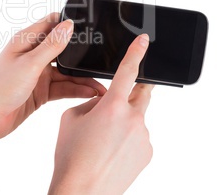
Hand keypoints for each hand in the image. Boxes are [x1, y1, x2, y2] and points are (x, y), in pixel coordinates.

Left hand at [0, 12, 105, 143]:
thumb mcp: (29, 64)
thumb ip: (51, 46)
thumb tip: (68, 25)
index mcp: (26, 41)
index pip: (51, 24)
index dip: (69, 24)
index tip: (90, 27)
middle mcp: (32, 55)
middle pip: (62, 50)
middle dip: (80, 55)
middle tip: (100, 60)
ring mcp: (37, 74)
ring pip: (65, 72)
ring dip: (81, 78)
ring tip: (100, 85)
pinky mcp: (40, 91)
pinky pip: (62, 88)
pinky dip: (75, 90)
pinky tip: (89, 93)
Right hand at [48, 34, 153, 194]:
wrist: (82, 190)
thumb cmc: (72, 155)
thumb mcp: (71, 118)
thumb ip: (90, 101)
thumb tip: (102, 101)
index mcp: (112, 106)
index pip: (127, 71)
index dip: (136, 52)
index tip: (144, 40)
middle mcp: (132, 119)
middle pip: (140, 94)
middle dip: (133, 89)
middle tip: (121, 95)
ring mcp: (143, 137)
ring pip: (136, 118)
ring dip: (123, 120)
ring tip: (103, 138)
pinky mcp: (147, 152)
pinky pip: (138, 136)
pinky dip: (127, 137)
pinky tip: (111, 149)